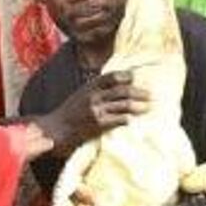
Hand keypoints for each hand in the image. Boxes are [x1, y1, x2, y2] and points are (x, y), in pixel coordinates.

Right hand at [34, 70, 149, 151]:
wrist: (55, 129)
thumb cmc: (69, 113)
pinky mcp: (98, 124)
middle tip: (150, 95)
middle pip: (122, 90)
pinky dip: (127, 119)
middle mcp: (93, 96)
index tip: (136, 76)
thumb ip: (96, 90)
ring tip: (148, 107)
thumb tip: (116, 86)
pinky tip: (133, 120)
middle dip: (139, 92)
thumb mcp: (80, 95)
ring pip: (123, 104)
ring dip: (138, 106)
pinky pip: (117, 119)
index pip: (111, 76)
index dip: (125, 75)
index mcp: (89, 87)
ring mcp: (96, 110)